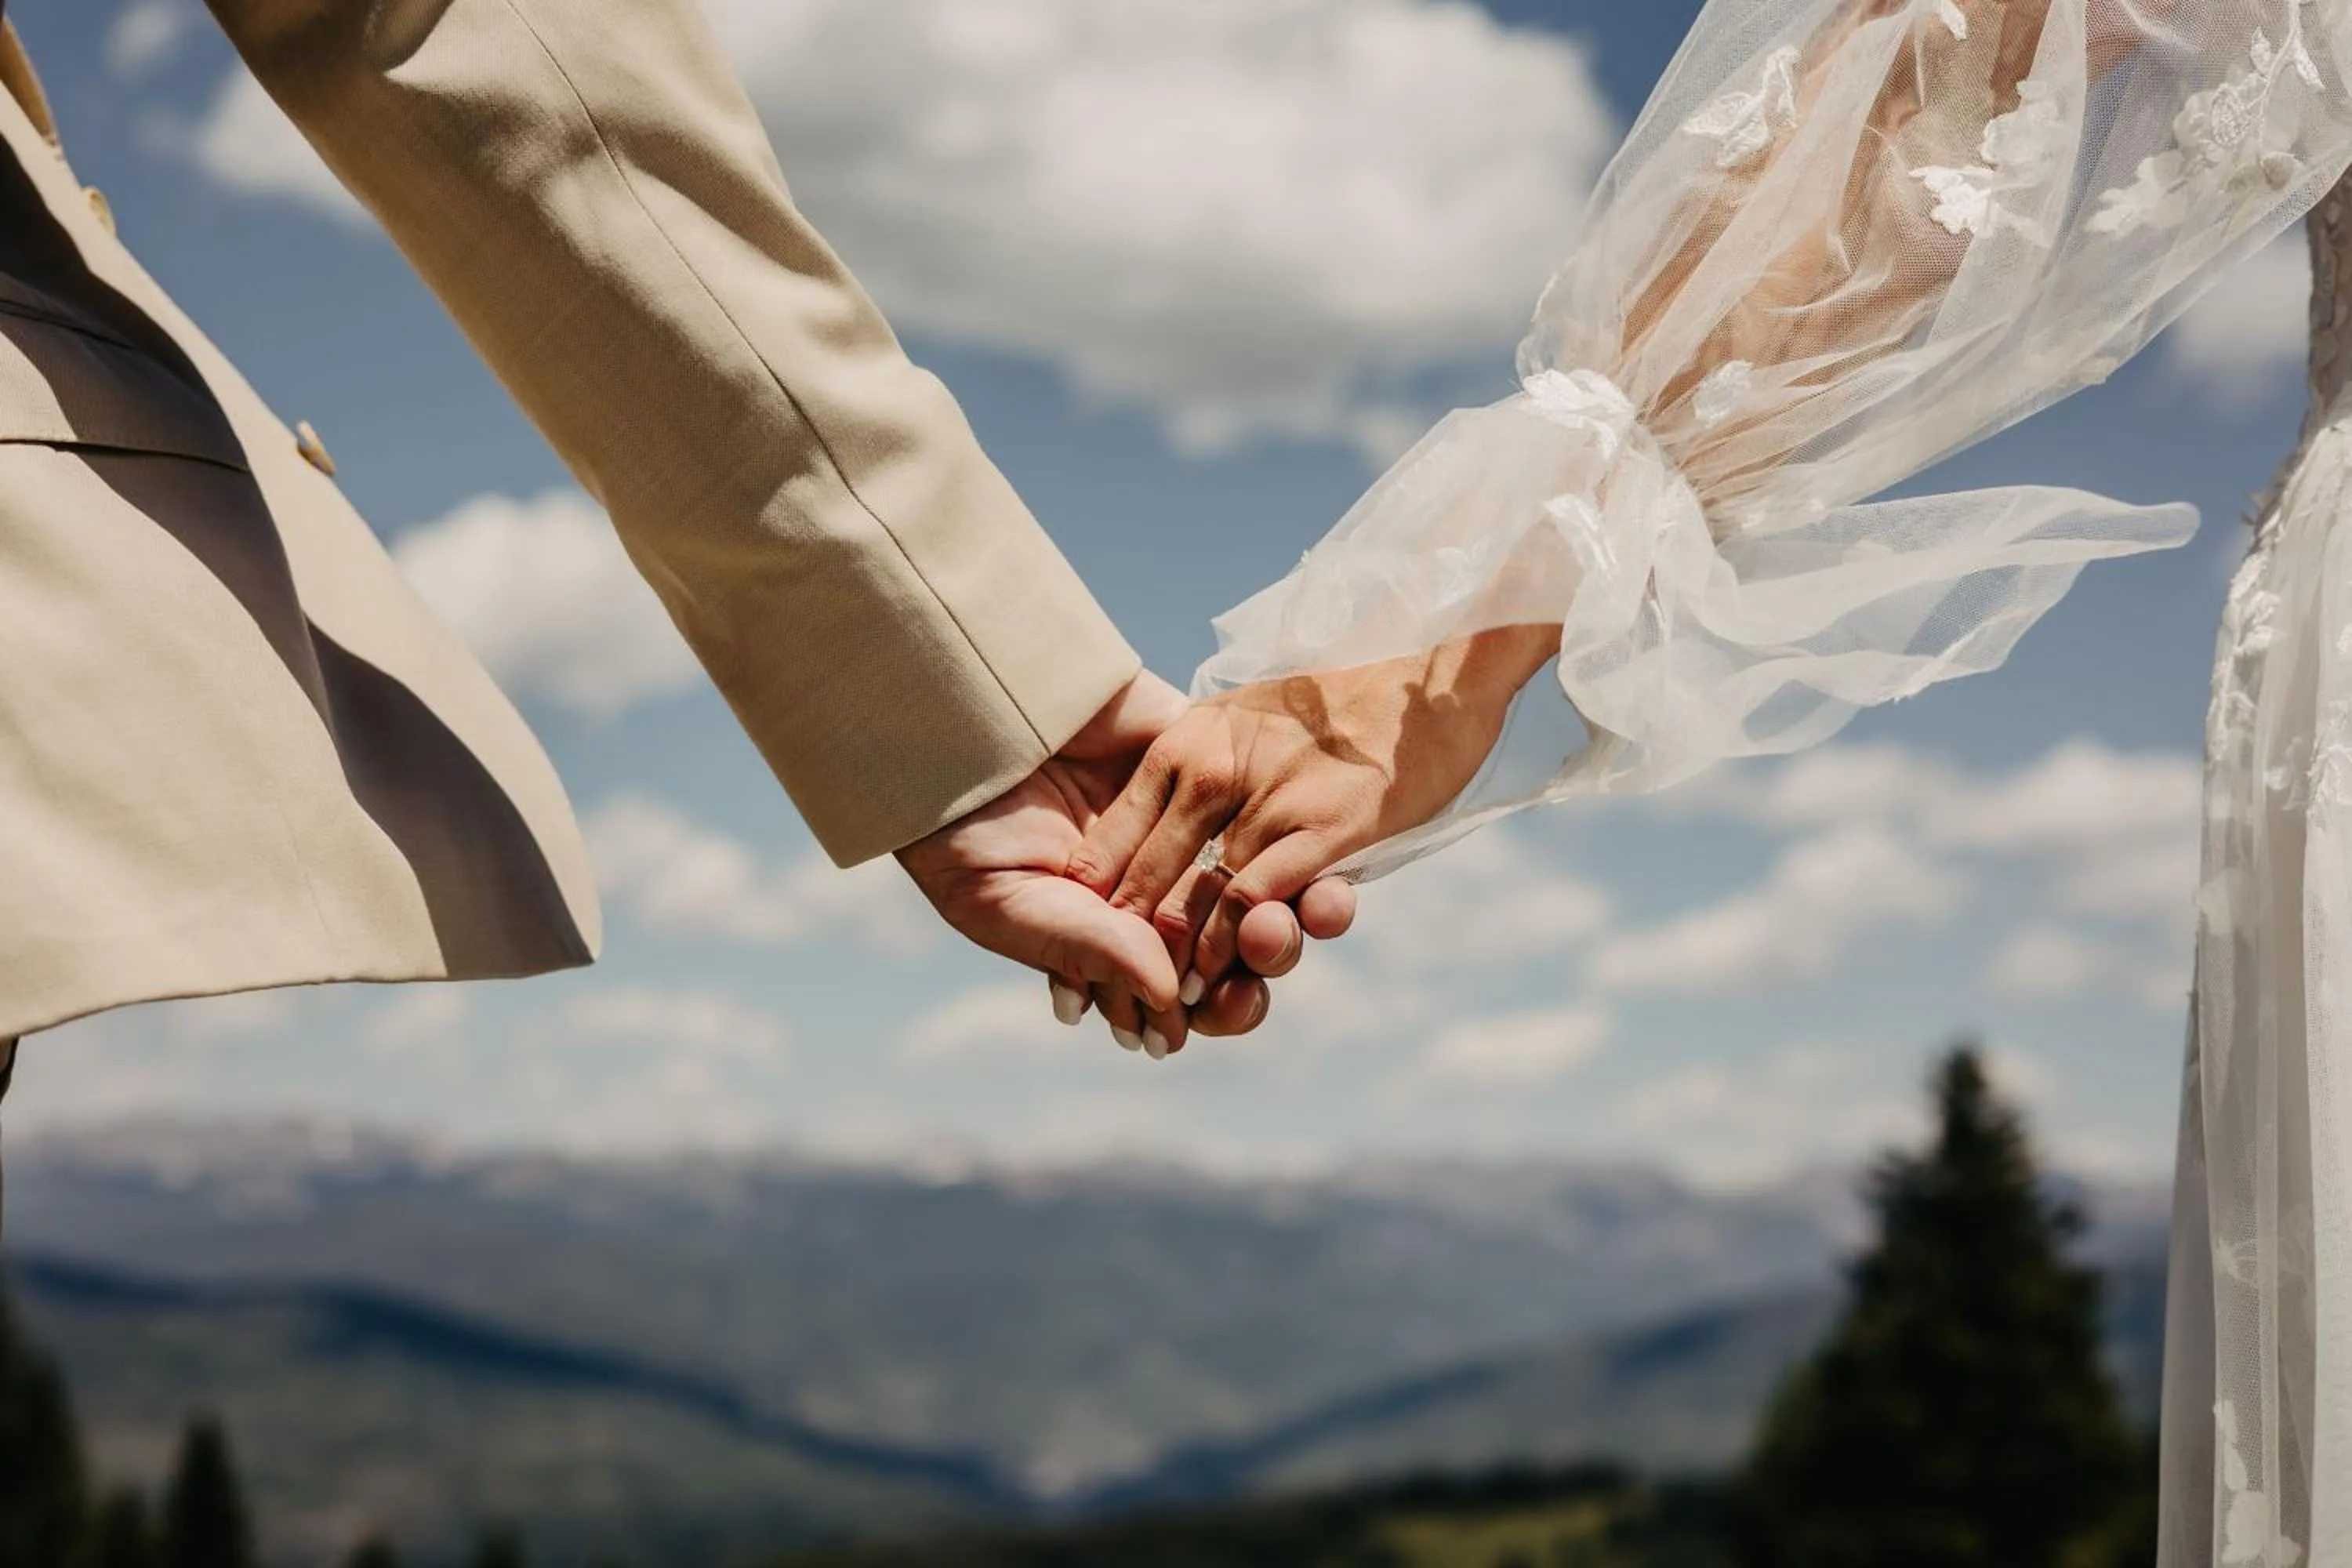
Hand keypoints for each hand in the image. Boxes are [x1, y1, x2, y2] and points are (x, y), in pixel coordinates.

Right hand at [897, 672, 1354, 1055]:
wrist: (963, 728)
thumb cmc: (967, 835)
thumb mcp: (1012, 908)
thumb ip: (1091, 952)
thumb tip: (1167, 995)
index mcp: (1130, 940)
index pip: (1196, 992)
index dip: (1216, 1010)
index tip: (1216, 1013)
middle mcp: (1175, 889)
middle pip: (1249, 942)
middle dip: (1264, 962)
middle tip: (1253, 971)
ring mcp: (1199, 827)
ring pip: (1275, 879)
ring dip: (1294, 910)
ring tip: (1276, 922)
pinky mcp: (1211, 764)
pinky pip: (1272, 806)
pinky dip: (1292, 838)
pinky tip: (1293, 863)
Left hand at [1067, 626, 1557, 995]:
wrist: (1427, 681)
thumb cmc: (1339, 709)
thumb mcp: (1247, 722)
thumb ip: (1205, 768)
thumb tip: (1164, 828)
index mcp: (1187, 741)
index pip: (1117, 830)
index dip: (1095, 892)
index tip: (1086, 935)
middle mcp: (1213, 769)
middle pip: (1143, 871)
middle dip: (1122, 939)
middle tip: (1107, 992)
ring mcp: (1267, 799)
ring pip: (1195, 895)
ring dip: (1176, 958)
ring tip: (1163, 997)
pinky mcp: (1324, 827)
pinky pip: (1253, 897)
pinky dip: (1229, 944)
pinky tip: (1217, 974)